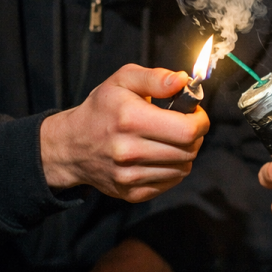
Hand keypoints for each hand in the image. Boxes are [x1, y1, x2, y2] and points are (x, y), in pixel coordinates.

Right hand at [40, 64, 209, 201]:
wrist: (71, 146)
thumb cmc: (102, 109)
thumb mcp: (123, 81)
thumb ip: (154, 78)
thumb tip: (181, 81)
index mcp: (131, 120)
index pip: (188, 130)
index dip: (200, 121)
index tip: (195, 114)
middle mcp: (129, 151)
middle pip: (189, 150)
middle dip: (194, 136)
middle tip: (183, 125)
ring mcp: (130, 176)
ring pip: (183, 168)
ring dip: (184, 153)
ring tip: (169, 140)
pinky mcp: (132, 193)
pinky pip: (171, 182)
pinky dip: (173, 169)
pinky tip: (159, 156)